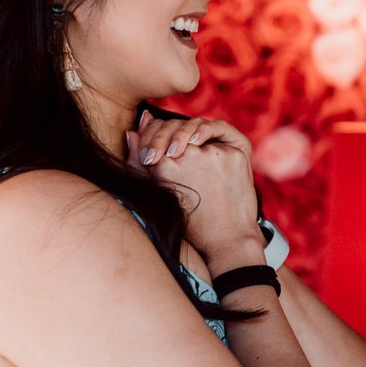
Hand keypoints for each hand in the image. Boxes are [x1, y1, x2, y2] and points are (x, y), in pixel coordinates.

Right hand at [127, 110, 261, 268]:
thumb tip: (131, 133)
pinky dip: (210, 132)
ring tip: (187, 144)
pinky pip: (219, 130)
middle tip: (171, 145)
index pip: (153, 132)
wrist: (226, 240)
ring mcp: (213, 152)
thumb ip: (138, 163)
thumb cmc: (190, 222)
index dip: (151, 134)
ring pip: (195, 126)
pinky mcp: (234, 152)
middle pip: (173, 126)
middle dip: (167, 132)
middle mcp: (187, 155)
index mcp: (163, 166)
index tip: (156, 145)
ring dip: (187, 131)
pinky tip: (204, 141)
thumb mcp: (158, 194)